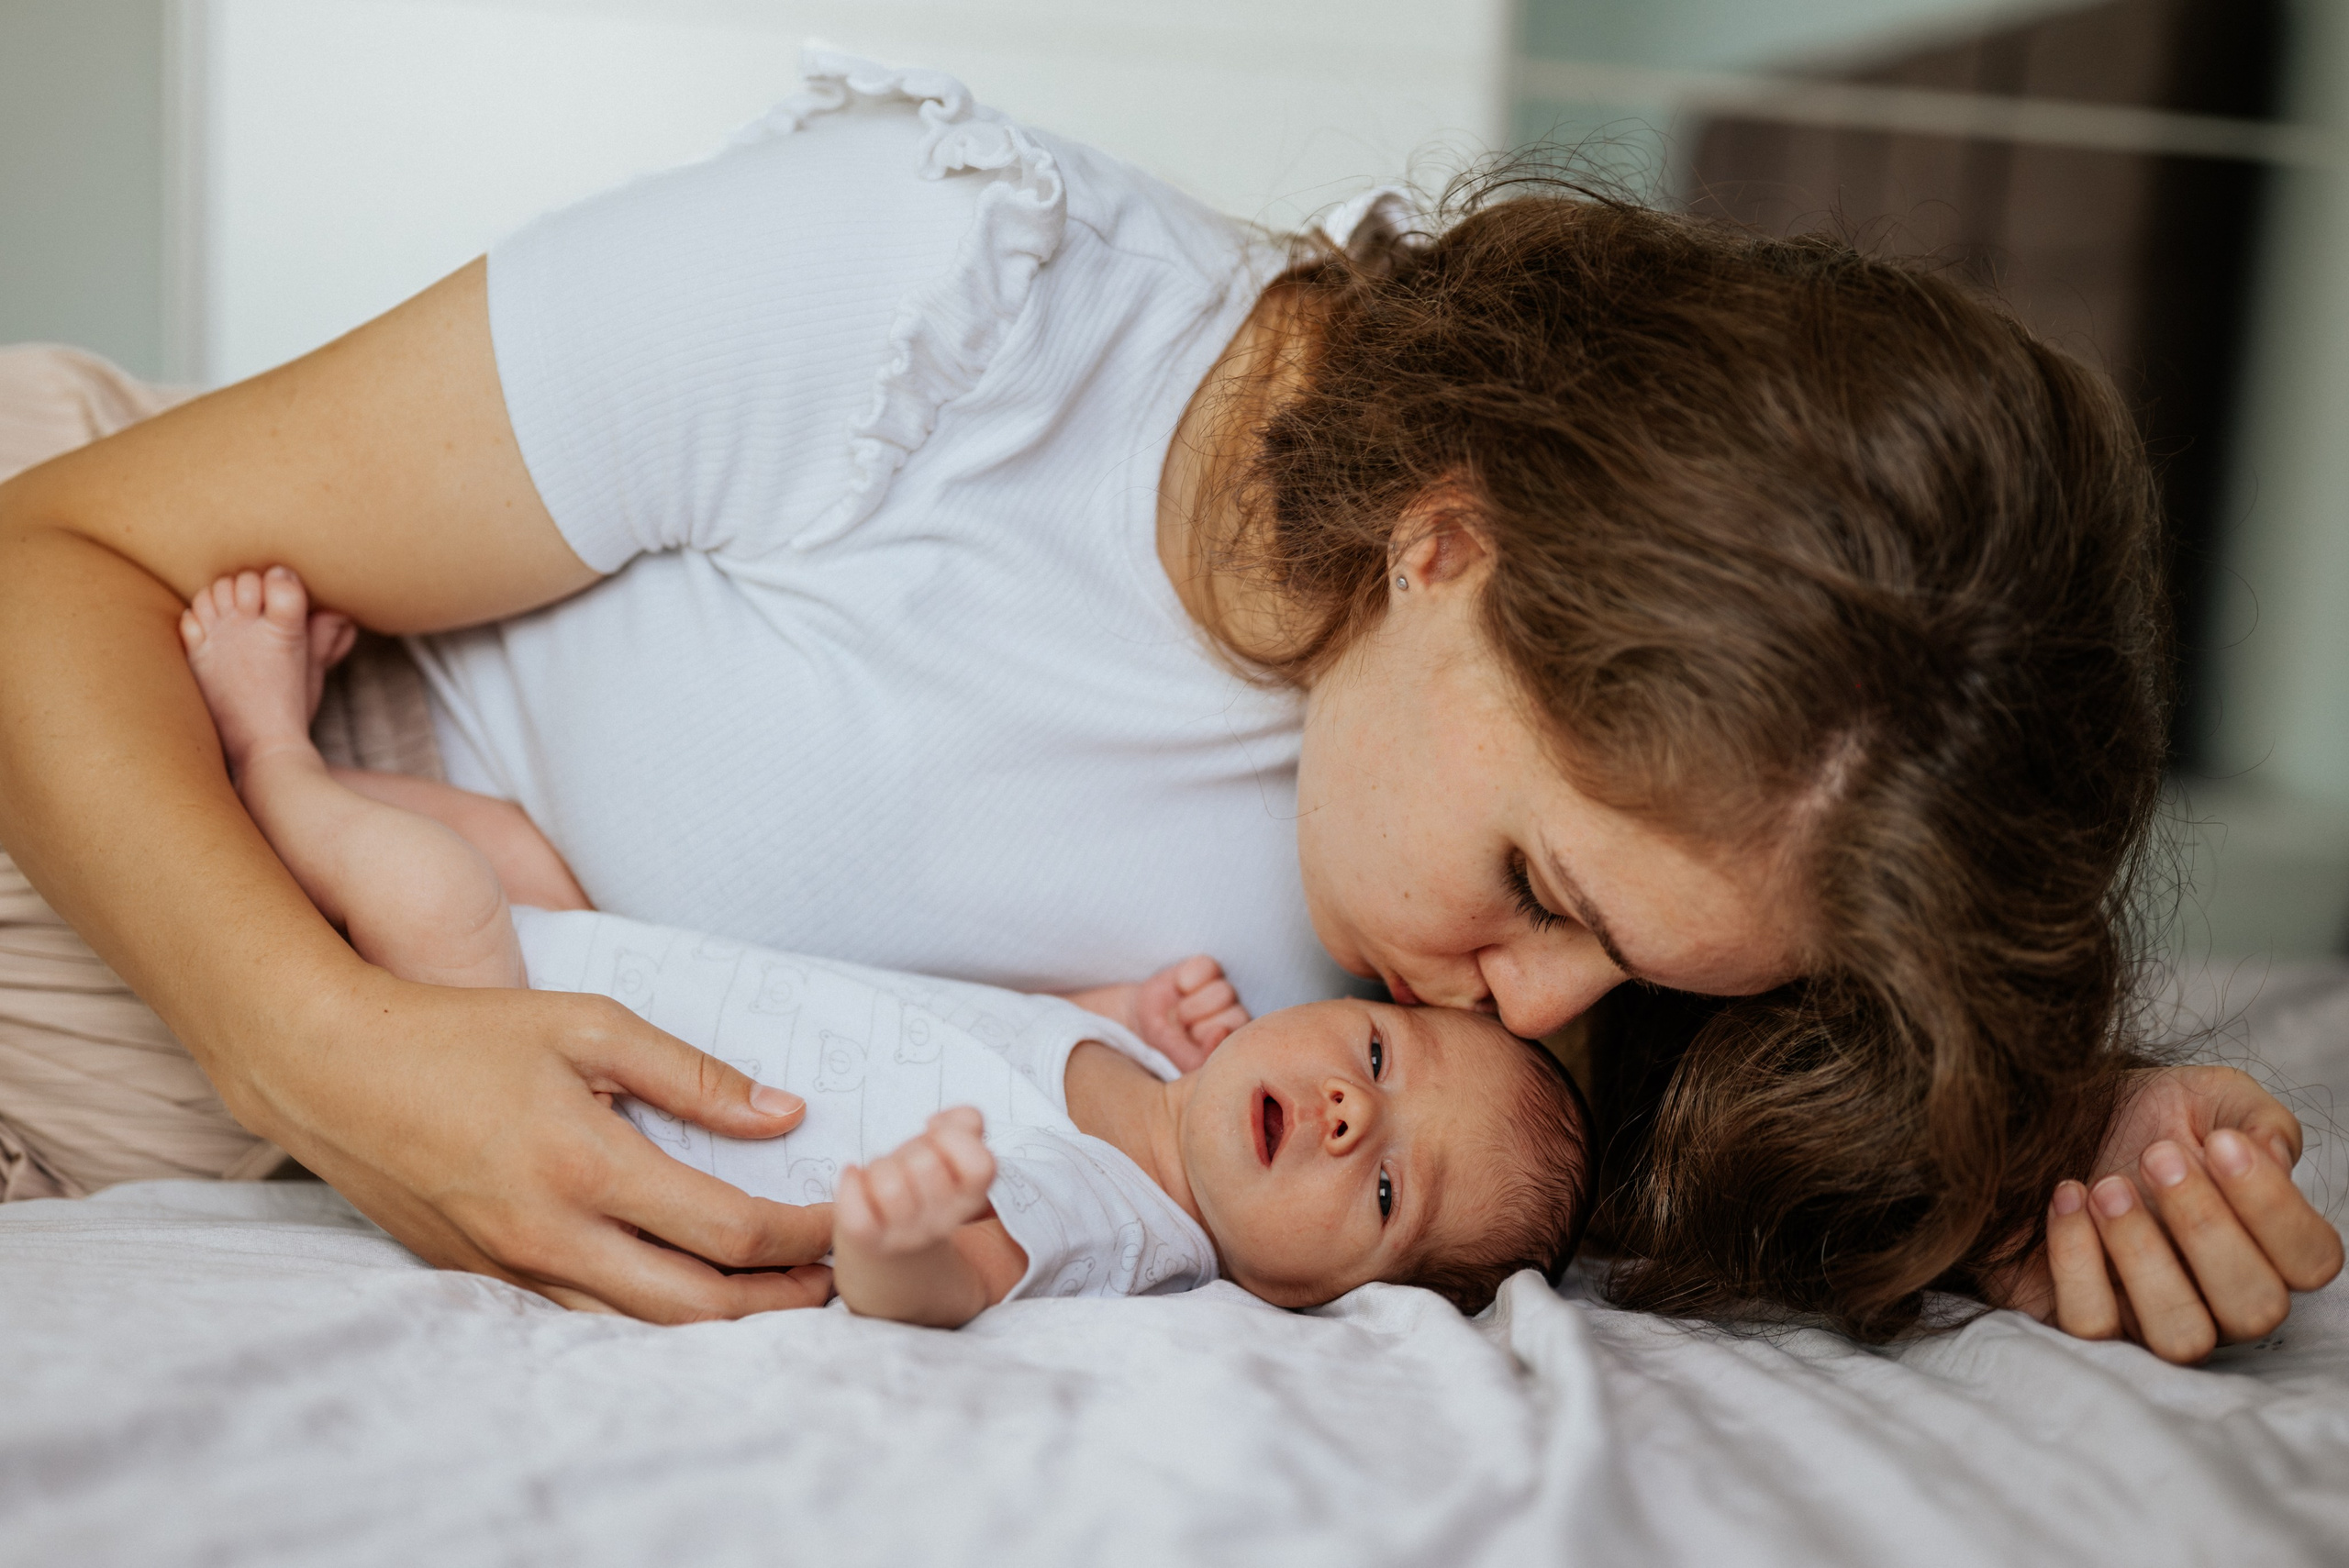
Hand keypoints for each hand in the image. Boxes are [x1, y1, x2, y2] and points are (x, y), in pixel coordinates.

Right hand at [238, 968, 838, 1321]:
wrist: (329, 1070)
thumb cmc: (464, 1034)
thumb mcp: (588, 1025)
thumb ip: (694, 1075)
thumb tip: (787, 1115)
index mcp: (588, 1166)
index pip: (730, 1231)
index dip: (802, 1235)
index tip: (841, 1218)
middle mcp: (552, 1235)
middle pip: (698, 1306)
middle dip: (779, 1300)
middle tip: (831, 1276)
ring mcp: (513, 1269)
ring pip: (642, 1326)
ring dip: (721, 1319)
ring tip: (776, 1290)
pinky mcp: (483, 1280)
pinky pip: (586, 1316)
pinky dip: (650, 1312)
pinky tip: (685, 1284)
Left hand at [835, 1108, 997, 1254]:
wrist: (894, 1247)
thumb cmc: (924, 1185)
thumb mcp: (952, 1153)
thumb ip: (965, 1123)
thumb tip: (936, 1123)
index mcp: (971, 1198)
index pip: (981, 1165)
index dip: (955, 1138)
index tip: (937, 1136)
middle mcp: (943, 1221)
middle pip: (927, 1164)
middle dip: (911, 1150)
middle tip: (908, 1162)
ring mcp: (905, 1235)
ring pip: (890, 1186)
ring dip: (879, 1167)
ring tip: (882, 1174)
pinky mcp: (868, 1240)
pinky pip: (856, 1210)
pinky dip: (850, 1185)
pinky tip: (855, 1177)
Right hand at [1130, 955, 1250, 1070]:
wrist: (1138, 1022)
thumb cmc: (1164, 1046)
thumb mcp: (1178, 1061)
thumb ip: (1199, 1058)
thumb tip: (1221, 1031)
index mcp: (1235, 1042)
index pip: (1243, 1041)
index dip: (1216, 1041)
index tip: (1194, 1042)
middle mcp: (1235, 1015)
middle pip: (1237, 1016)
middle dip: (1202, 1026)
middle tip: (1185, 1029)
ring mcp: (1222, 990)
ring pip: (1223, 992)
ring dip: (1193, 1005)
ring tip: (1179, 1012)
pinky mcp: (1207, 968)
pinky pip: (1207, 966)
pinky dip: (1189, 977)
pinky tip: (1179, 986)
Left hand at [2004, 1065, 2342, 1362]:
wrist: (2048, 1115)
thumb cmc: (2142, 1117)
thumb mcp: (2210, 1097)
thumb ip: (2260, 1120)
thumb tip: (2275, 1158)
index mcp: (2266, 1245)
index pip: (2311, 1261)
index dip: (2275, 1207)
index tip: (2222, 1142)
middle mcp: (2221, 1296)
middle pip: (2255, 1308)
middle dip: (2206, 1227)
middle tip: (2156, 1157)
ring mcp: (2155, 1317)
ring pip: (2182, 1336)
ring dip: (2143, 1256)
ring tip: (2107, 1186)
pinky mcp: (2087, 1317)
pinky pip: (2092, 1324)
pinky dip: (2076, 1261)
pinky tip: (2068, 1198)